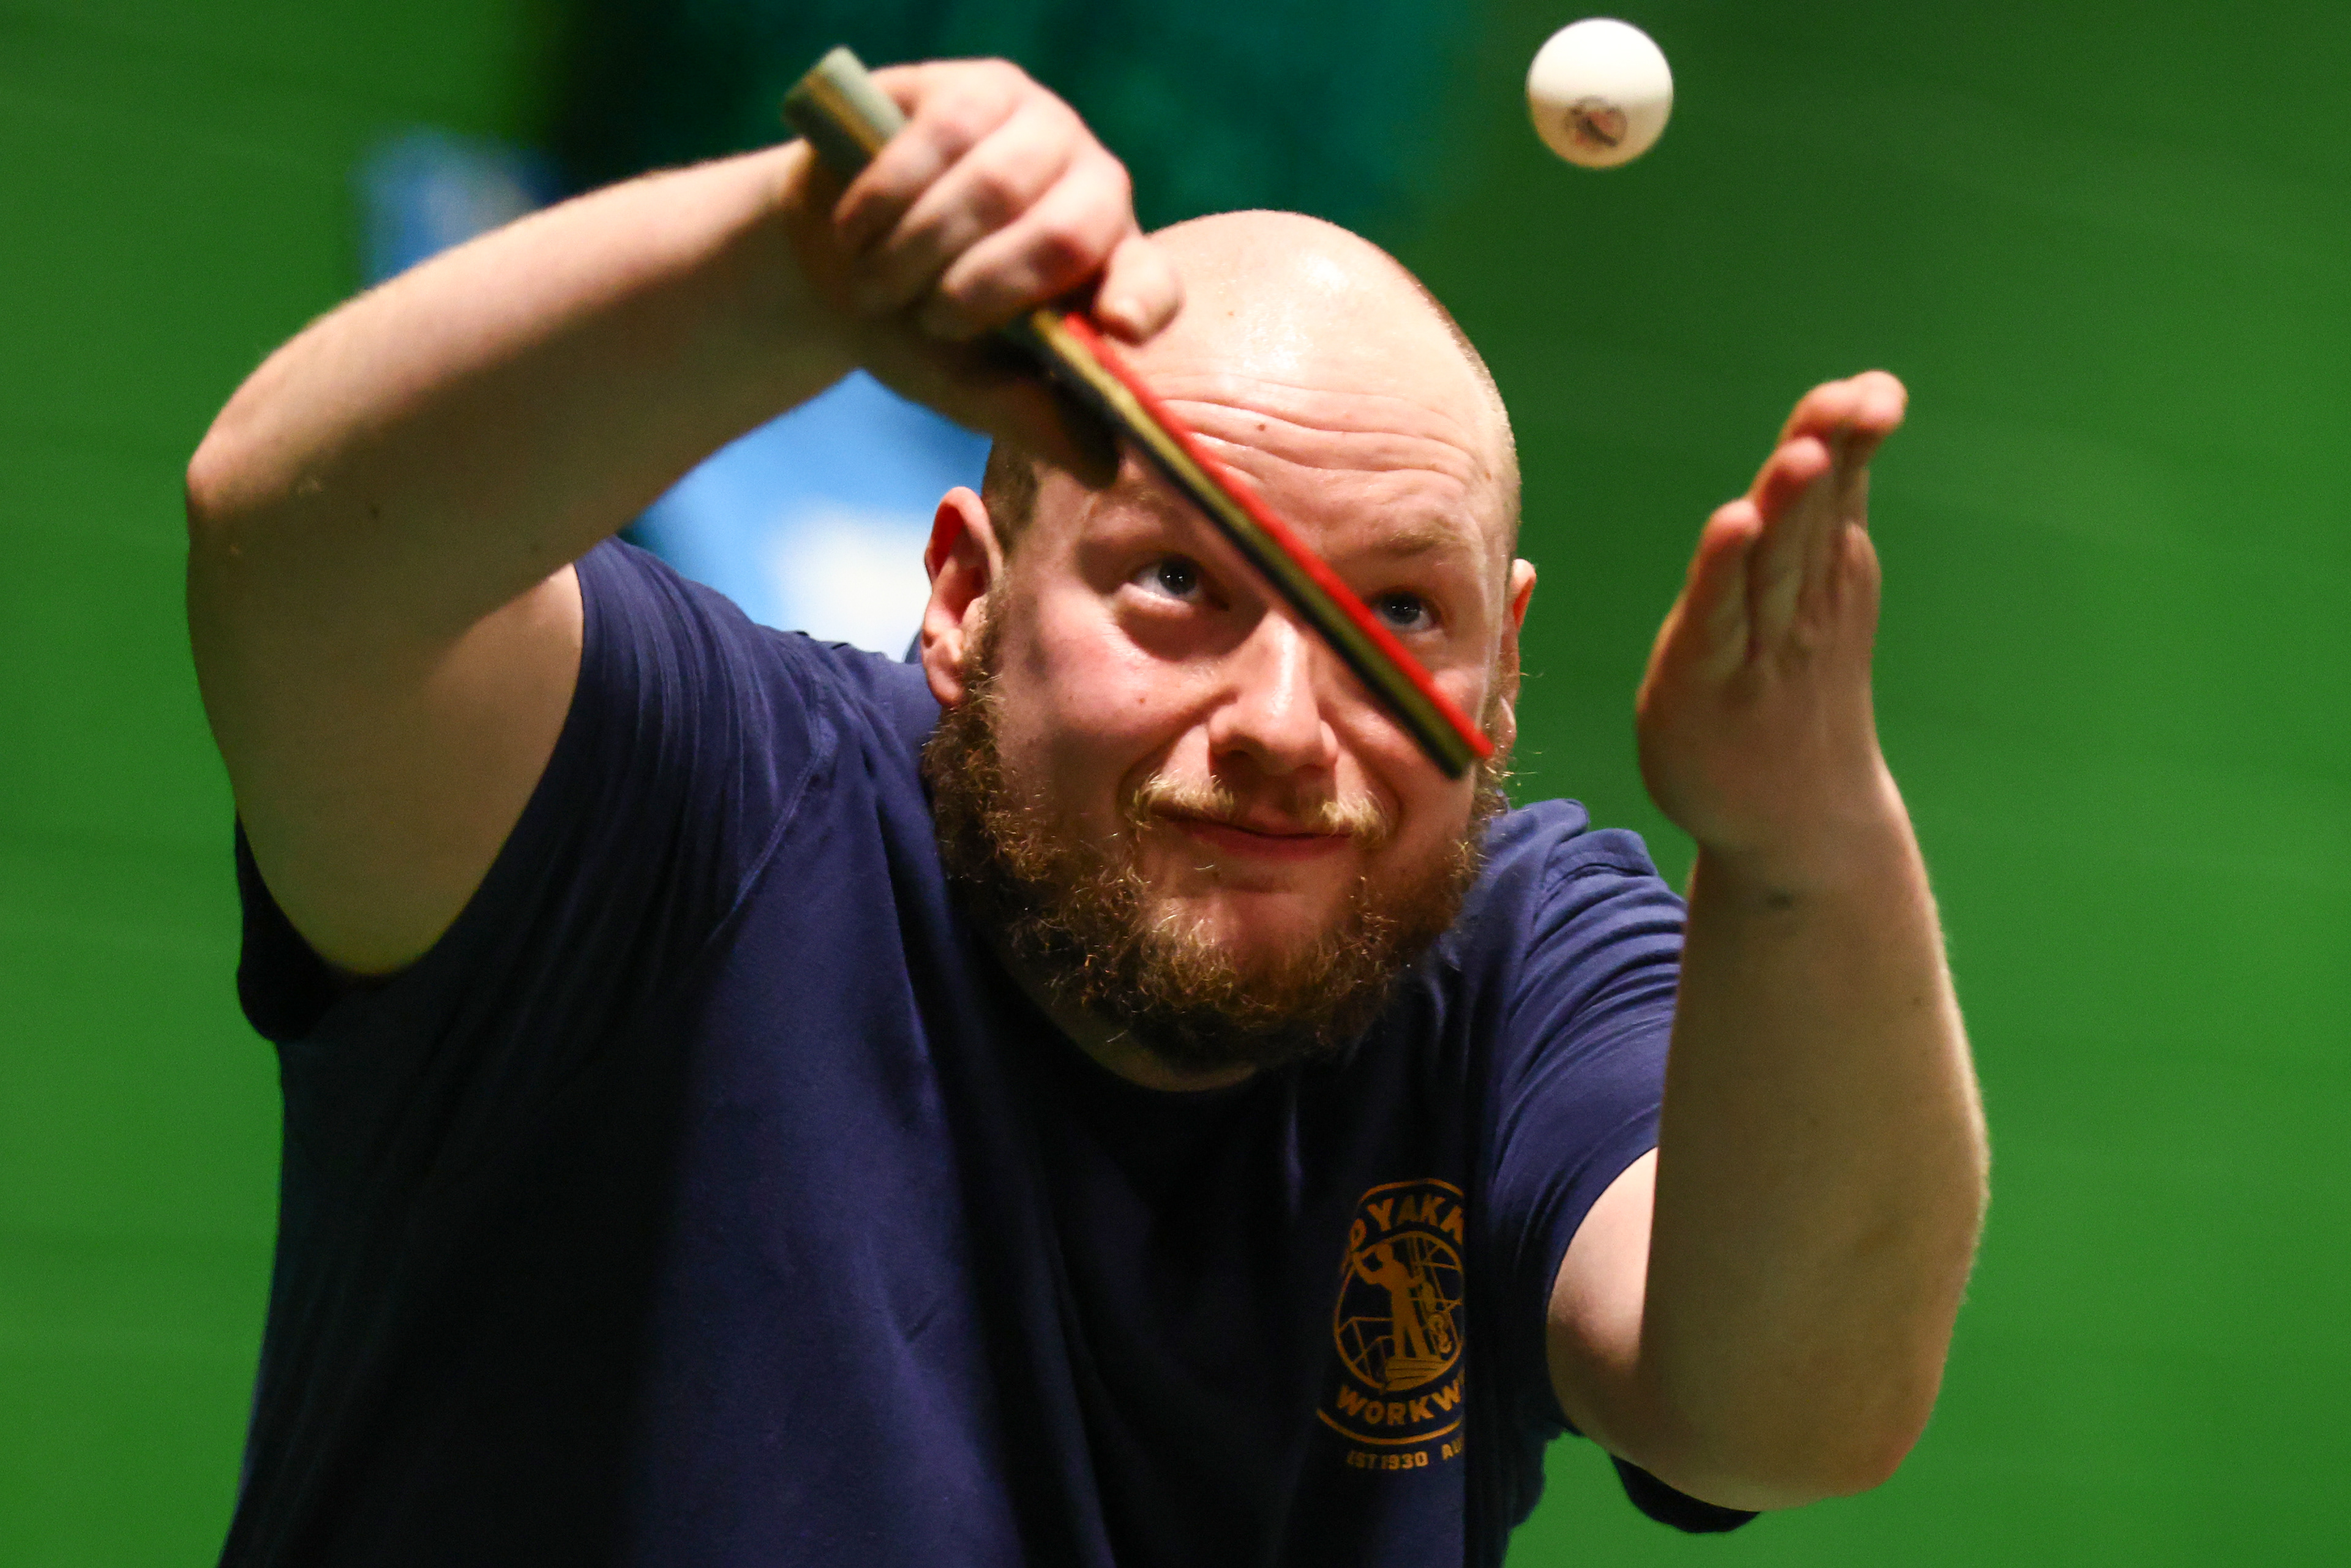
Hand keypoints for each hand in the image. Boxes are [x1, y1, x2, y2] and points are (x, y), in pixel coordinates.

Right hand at [778, 59, 1182, 479]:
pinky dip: (883, 201)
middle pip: (1067, 231)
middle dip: (981, 290)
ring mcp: (1041, 129)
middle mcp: (1093, 191)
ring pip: (993, 186)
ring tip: (876, 284)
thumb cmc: (916, 330)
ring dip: (917, 253)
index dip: (1140, 301)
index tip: (1115, 327)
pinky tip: (854, 232)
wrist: (832, 264)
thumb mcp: (969, 386)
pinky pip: (938, 139)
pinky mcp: (977, 90)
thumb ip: (1032, 419)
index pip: (1153, 283)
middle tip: (928, 319)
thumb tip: (1106, 468)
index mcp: (1109, 273)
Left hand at [1634, 372, 1908, 882]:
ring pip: (1775, 561)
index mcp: (1831, 574)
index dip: (1851, 435)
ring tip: (1801, 455)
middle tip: (1843, 403)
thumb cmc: (1800, 695)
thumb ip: (1818, 516)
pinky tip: (1734, 524)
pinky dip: (1725, 569)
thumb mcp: (1822, 598)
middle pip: (1813, 517)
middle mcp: (1801, 602)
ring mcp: (1758, 643)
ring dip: (1788, 505)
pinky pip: (1717, 614)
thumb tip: (1833, 435)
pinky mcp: (1702, 676)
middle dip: (1826, 455)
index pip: (1839, 492)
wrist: (1797, 820)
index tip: (1872, 389)